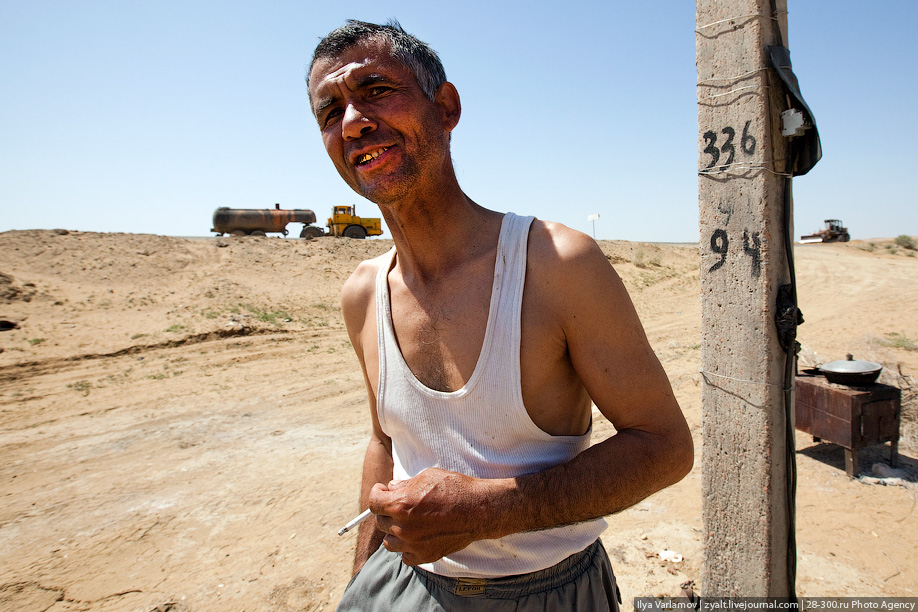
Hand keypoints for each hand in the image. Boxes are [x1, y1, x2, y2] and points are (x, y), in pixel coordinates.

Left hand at [369, 468, 501, 565]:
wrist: (478, 509)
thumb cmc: (455, 488)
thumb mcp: (427, 477)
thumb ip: (405, 484)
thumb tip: (391, 488)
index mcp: (400, 504)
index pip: (373, 502)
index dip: (376, 494)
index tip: (382, 491)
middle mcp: (403, 527)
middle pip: (380, 521)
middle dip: (387, 511)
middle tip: (399, 504)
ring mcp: (413, 544)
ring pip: (389, 542)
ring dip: (394, 531)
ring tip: (407, 522)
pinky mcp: (425, 556)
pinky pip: (405, 556)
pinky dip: (407, 548)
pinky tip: (416, 537)